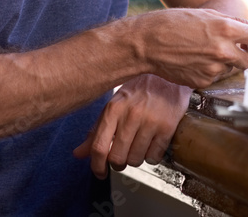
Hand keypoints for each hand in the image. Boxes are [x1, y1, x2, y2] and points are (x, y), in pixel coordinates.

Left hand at [73, 74, 190, 178]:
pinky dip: (152, 156)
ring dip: (136, 159)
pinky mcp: (167, 127)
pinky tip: (152, 144)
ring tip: (139, 146)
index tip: (100, 173)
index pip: (98, 147)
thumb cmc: (140, 89)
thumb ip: (97, 130)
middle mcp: (131, 115)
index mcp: (114, 108)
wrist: (168, 74)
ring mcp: (150, 121)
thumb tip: (79, 153)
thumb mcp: (115, 104)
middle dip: (118, 163)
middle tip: (122, 157)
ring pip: (136, 160)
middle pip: (117, 157)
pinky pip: (154, 157)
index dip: (97, 166)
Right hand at [132, 9, 247, 88]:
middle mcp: (223, 51)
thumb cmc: (175, 23)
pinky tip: (195, 60)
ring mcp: (213, 69)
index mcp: (226, 30)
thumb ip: (239, 23)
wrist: (147, 43)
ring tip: (203, 51)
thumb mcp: (208, 15)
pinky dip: (209, 71)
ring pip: (231, 69)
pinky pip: (215, 77)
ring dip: (224, 62)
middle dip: (242, 54)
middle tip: (226, 46)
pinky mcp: (203, 81)